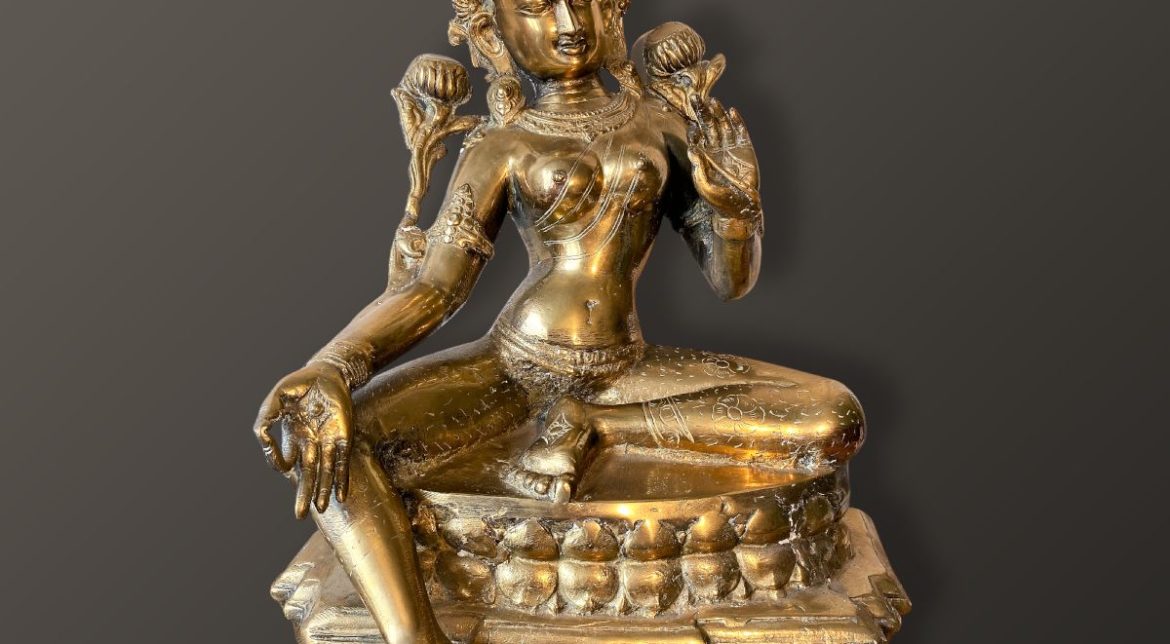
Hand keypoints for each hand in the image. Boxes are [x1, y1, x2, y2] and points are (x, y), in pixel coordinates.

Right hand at [254, 363, 353, 518]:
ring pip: (325, 472)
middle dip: (303, 495)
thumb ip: (264, 420)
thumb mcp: (275, 400)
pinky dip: (342, 479)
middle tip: (299, 516)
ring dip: (323, 491)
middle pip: (308, 474)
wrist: (328, 371)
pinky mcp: (343, 437)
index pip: (289, 462)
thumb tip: (262, 441)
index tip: (280, 465)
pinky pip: (343, 462)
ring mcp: (328, 442)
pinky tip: (341, 495)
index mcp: (294, 436)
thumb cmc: (300, 384)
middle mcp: (311, 443)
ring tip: (319, 509)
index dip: (281, 466)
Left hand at [687, 96, 762, 218]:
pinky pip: (740, 132)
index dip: (693, 127)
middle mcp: (716, 150)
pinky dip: (737, 121)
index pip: (696, 137)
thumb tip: (692, 149)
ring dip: (718, 113)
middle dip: (702, 112)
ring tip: (712, 101)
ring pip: (723, 126)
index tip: (688, 118)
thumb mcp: (704, 186)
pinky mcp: (745, 150)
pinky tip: (731, 111)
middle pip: (708, 126)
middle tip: (695, 97)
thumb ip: (699, 168)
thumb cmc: (719, 201)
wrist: (740, 208)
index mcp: (704, 157)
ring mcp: (731, 148)